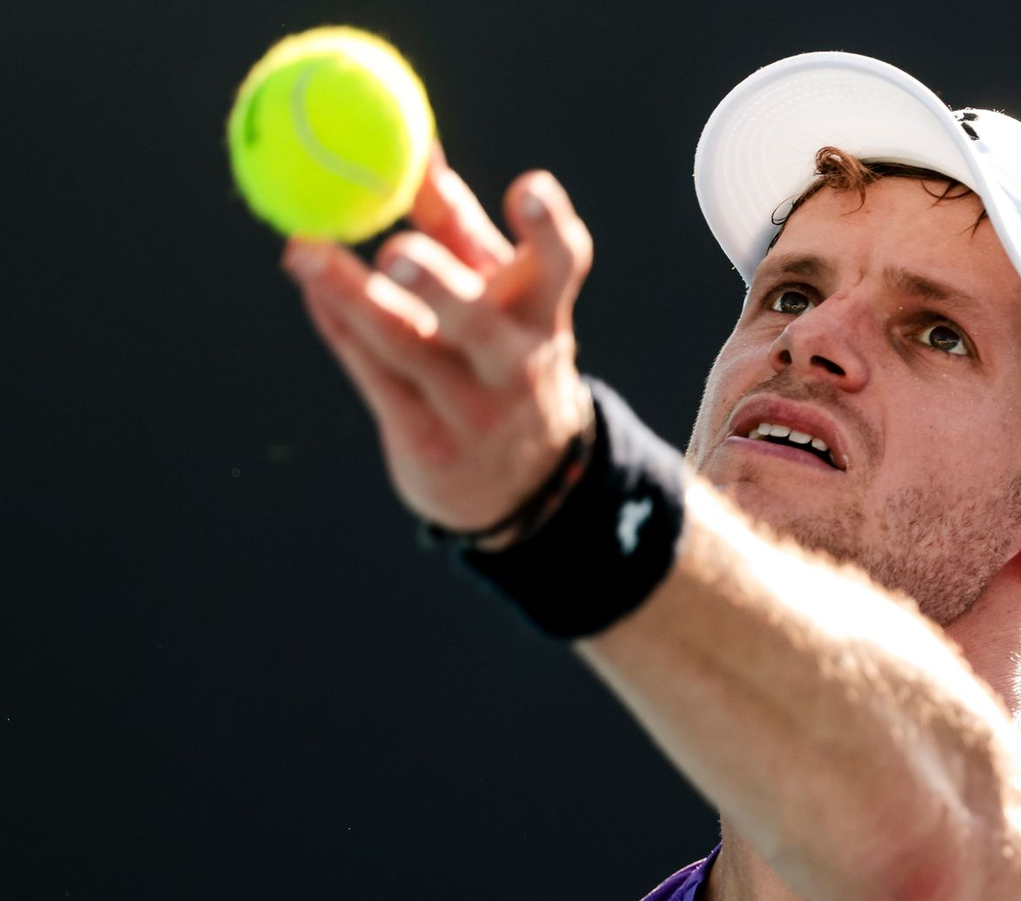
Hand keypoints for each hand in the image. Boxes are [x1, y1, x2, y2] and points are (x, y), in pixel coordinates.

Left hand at [281, 144, 593, 533]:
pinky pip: (374, 377)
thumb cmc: (497, 355)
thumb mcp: (496, 294)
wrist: (512, 480)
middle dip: (439, 285)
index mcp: (544, 316)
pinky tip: (312, 290)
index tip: (527, 189)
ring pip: (407, 349)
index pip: (561, 267)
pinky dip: (340, 329)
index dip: (547, 230)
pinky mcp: (429, 444)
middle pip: (478, 321)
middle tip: (395, 250)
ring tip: (304, 253)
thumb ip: (457, 226)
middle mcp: (517, 366)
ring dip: (352, 300)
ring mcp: (473, 412)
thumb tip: (416, 146)